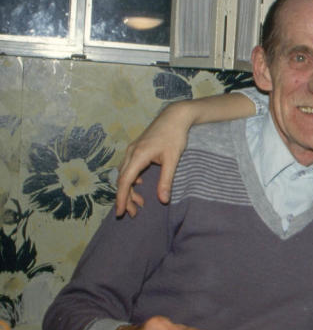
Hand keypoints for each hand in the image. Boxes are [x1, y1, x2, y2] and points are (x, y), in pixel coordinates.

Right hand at [114, 102, 191, 217]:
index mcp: (138, 156)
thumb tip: (163, 201)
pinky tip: (140, 185)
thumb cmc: (175, 136)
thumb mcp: (173, 160)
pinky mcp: (136, 148)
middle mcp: (131, 152)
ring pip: (125, 174)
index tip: (120, 212)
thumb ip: (166, 181)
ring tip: (139, 203)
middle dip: (126, 198)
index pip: (125, 181)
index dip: (121, 198)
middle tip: (133, 213)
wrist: (175, 116)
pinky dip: (132, 179)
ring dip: (129, 189)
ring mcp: (132, 149)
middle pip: (123, 180)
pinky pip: (128, 167)